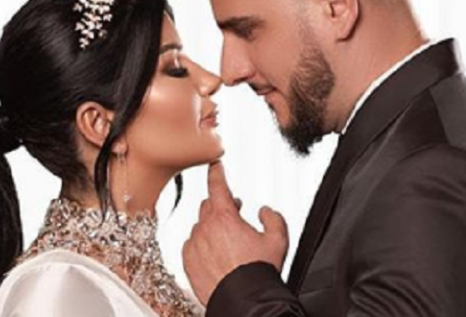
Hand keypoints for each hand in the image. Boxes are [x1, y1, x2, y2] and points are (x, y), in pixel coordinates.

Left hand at [182, 161, 288, 304]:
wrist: (243, 300)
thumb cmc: (258, 273)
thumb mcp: (278, 240)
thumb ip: (273, 218)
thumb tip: (265, 211)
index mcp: (225, 217)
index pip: (217, 186)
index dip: (216, 172)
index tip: (214, 165)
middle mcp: (205, 228)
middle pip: (208, 206)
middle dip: (221, 207)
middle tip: (234, 216)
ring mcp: (194, 245)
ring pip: (200, 226)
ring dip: (211, 228)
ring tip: (227, 244)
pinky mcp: (187, 261)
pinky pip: (191, 245)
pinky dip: (201, 245)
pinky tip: (215, 256)